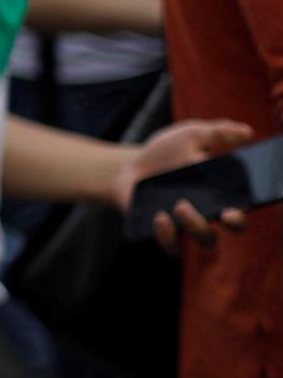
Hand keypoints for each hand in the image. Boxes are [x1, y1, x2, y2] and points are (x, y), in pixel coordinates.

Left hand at [117, 118, 254, 247]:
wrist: (130, 166)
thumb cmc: (167, 153)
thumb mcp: (190, 136)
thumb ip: (217, 132)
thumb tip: (246, 131)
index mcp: (222, 195)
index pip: (242, 211)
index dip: (243, 214)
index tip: (237, 206)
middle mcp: (208, 216)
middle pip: (229, 231)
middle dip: (230, 224)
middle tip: (222, 212)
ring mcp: (185, 228)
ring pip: (204, 241)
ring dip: (196, 227)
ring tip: (181, 205)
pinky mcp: (162, 235)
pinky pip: (171, 246)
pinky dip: (167, 236)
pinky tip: (160, 216)